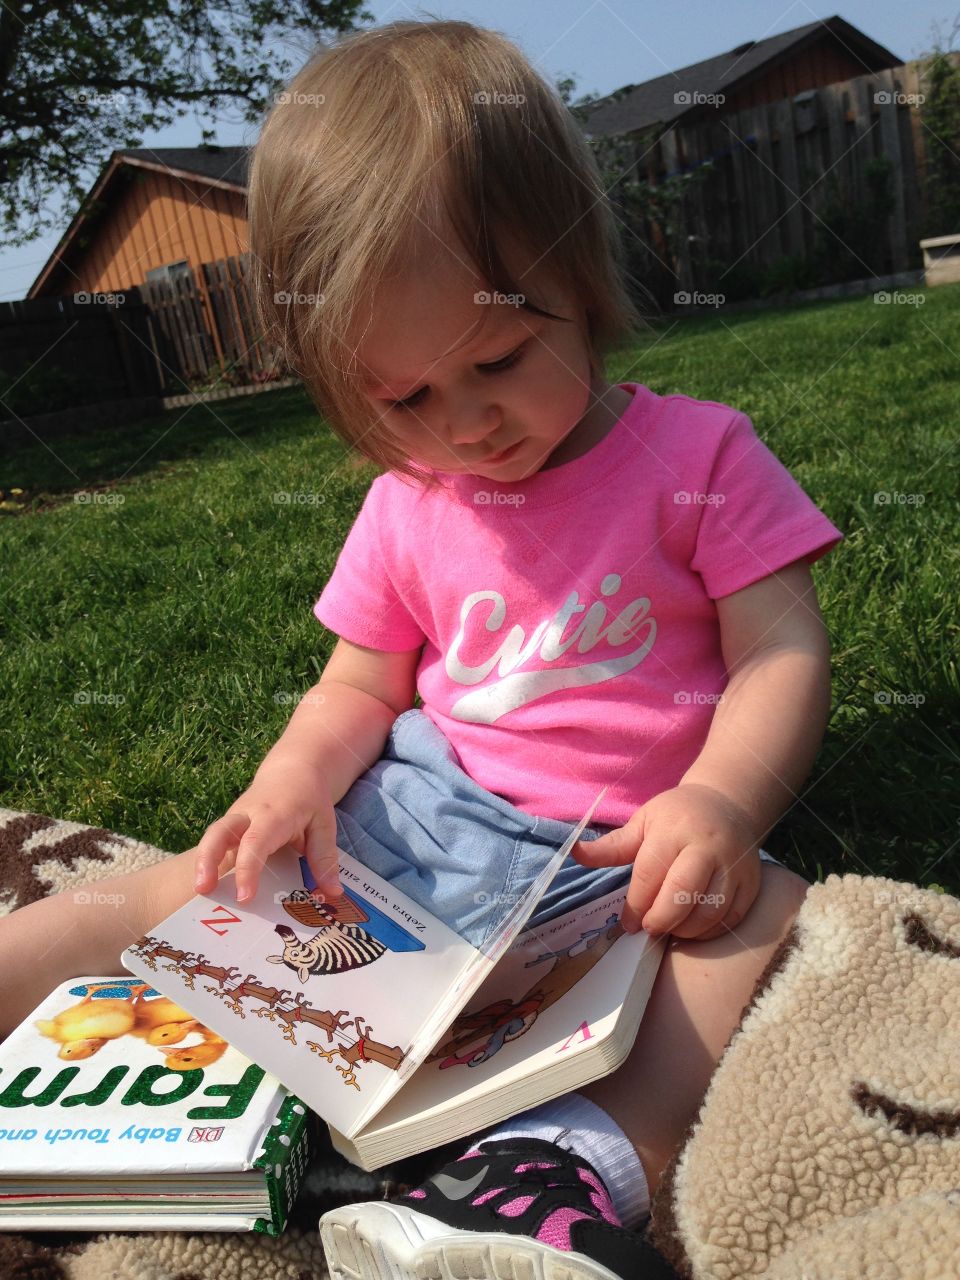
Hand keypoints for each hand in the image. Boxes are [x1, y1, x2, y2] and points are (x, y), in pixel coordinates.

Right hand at [192, 754, 342, 904]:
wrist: (293, 771)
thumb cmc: (309, 799)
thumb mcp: (324, 824)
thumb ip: (325, 858)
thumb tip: (332, 894)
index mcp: (274, 815)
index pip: (256, 842)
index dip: (248, 870)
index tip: (244, 897)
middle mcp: (248, 815)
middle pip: (220, 833)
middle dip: (208, 860)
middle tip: (203, 889)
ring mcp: (235, 819)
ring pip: (211, 836)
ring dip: (202, 863)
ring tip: (199, 891)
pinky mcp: (229, 826)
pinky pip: (215, 844)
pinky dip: (209, 864)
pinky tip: (210, 888)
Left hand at [571, 784, 762, 940]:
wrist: (727, 804)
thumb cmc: (676, 816)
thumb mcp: (642, 822)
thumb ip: (611, 846)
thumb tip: (574, 853)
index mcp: (674, 830)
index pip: (651, 873)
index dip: (636, 903)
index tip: (626, 923)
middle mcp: (707, 847)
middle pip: (683, 892)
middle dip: (660, 918)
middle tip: (648, 928)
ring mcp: (734, 866)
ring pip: (710, 911)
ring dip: (684, 929)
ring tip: (669, 928)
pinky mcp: (752, 883)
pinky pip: (731, 918)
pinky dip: (709, 931)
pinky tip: (692, 928)